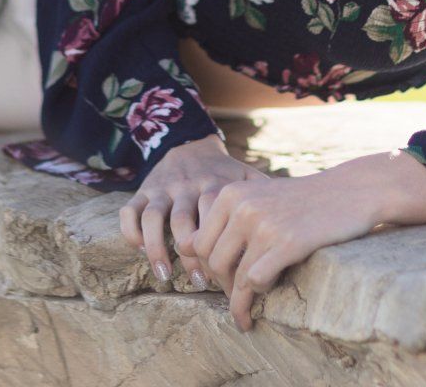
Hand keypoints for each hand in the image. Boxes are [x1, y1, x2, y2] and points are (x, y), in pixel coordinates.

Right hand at [120, 133, 269, 291]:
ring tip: (166, 276)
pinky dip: (132, 233)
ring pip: (155, 218)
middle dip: (191, 254)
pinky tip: (140, 251)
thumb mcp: (246, 178)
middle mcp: (186, 186)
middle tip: (202, 281)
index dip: (220, 247)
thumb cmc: (223, 174)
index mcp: (214, 185)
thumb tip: (295, 224)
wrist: (190, 143)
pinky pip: (130, 212)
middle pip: (183, 220)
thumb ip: (265, 197)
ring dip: (158, 249)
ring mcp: (162, 188)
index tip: (230, 273)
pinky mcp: (143, 191)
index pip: (214, 218)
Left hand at [192, 170, 382, 332]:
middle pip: (213, 262)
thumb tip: (184, 248)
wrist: (350, 191)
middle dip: (222, 287)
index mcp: (231, 194)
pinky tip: (266, 299)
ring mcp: (264, 224)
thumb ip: (225, 218)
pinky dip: (258, 296)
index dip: (207, 268)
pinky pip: (257, 281)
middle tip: (236, 300)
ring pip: (235, 276)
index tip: (222, 281)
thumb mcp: (258, 196)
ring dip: (239, 301)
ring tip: (245, 313)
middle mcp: (243, 207)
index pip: (197, 243)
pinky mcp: (288, 242)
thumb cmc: (303, 200)